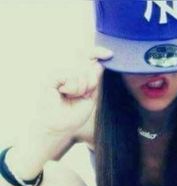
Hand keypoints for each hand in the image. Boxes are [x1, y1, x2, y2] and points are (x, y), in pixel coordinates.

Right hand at [5, 47, 112, 178]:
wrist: (59, 127)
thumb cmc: (74, 114)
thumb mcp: (91, 96)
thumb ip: (94, 81)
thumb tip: (98, 64)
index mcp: (76, 75)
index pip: (88, 58)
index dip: (98, 53)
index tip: (110, 54)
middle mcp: (67, 71)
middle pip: (87, 65)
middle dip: (90, 83)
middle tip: (82, 95)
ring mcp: (59, 73)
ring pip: (81, 72)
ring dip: (81, 88)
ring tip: (71, 96)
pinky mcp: (51, 77)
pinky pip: (70, 76)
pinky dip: (72, 87)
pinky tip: (64, 93)